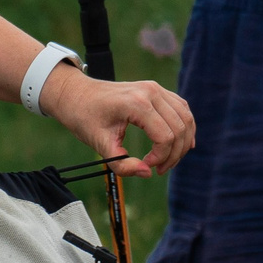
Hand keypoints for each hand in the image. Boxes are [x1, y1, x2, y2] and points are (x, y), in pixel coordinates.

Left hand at [42, 68, 198, 178]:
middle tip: (160, 169)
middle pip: (179, 129)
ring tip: (168, 159)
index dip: (161, 158)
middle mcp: (151, 92)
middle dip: (174, 154)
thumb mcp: (99, 143)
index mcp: (136, 103)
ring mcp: (157, 89)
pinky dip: (184, 128)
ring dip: (182, 143)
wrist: (76, 94)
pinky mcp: (159, 91)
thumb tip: (147, 173)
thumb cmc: (84, 117)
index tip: (148, 167)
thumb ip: (121, 163)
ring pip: (186, 119)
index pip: (165, 136)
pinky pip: (182, 110)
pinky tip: (180, 143)